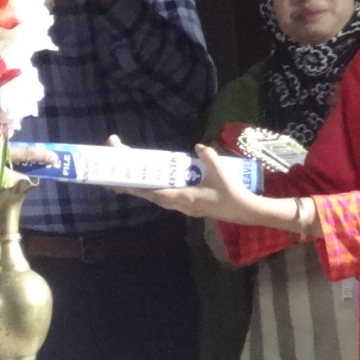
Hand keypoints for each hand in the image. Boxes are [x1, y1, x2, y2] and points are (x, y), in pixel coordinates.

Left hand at [112, 140, 270, 225]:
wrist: (246, 212)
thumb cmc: (232, 194)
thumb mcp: (220, 173)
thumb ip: (208, 158)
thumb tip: (198, 147)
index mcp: (181, 198)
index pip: (150, 193)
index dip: (131, 186)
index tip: (114, 181)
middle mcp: (177, 204)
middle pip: (147, 193)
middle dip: (129, 181)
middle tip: (114, 167)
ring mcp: (182, 205)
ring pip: (154, 195)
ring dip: (140, 184)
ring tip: (126, 170)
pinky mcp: (188, 204)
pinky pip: (165, 194)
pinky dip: (154, 186)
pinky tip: (152, 177)